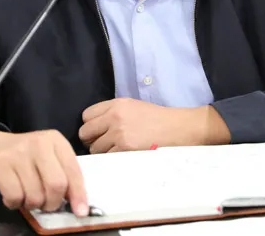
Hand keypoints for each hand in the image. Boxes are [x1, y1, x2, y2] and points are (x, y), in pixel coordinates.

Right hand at [0, 128, 89, 215]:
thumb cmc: (24, 158)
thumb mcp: (47, 159)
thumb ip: (63, 175)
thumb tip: (79, 205)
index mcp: (55, 140)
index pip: (73, 170)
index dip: (78, 194)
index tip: (80, 211)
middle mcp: (38, 142)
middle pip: (56, 184)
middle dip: (52, 203)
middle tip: (45, 204)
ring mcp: (17, 152)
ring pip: (35, 195)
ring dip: (31, 204)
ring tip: (26, 195)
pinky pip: (14, 197)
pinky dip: (14, 203)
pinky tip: (11, 194)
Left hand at [78, 98, 230, 153]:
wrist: (178, 128)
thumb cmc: (157, 118)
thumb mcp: (133, 107)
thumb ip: (112, 113)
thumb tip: (93, 127)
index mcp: (116, 104)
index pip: (86, 116)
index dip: (91, 125)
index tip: (98, 131)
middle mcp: (114, 117)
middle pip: (85, 133)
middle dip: (92, 140)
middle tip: (104, 144)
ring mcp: (119, 134)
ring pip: (94, 149)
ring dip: (102, 152)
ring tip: (117, 150)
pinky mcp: (125, 149)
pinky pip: (107, 158)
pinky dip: (112, 159)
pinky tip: (123, 156)